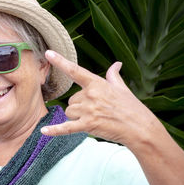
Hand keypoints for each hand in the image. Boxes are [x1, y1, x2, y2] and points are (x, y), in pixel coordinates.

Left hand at [41, 50, 158, 146]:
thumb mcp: (122, 88)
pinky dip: (55, 130)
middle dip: (79, 106)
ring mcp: (88, 110)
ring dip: (76, 117)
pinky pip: (66, 128)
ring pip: (69, 112)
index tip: (48, 53)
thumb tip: (116, 64)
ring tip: (95, 119)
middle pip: (71, 100)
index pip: (75, 70)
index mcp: (97, 83)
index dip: (60, 61)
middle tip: (96, 111)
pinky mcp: (88, 125)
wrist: (140, 127)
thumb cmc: (131, 107)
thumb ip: (113, 76)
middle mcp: (90, 95)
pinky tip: (43, 131)